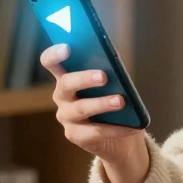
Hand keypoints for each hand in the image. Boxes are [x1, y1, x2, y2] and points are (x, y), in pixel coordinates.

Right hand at [41, 43, 148, 182]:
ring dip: (101, 104)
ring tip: (121, 101)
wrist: (122, 135)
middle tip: (103, 76)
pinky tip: (131, 126)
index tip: (68, 47)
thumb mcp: (115, 80)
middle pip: (66, 83)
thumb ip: (111, 65)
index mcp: (67, 76)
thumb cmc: (114, 98)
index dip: (55, 54)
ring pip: (80, 108)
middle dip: (84, 78)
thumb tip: (112, 53)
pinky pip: (94, 131)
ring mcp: (66, 116)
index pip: (51, 61)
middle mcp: (61, 95)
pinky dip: (115, 128)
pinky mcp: (75, 135)